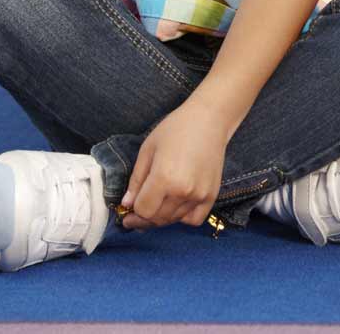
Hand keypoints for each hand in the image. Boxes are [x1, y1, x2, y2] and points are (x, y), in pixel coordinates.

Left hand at [119, 99, 229, 229]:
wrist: (210, 120)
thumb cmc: (175, 129)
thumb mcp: (147, 150)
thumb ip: (136, 180)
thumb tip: (127, 204)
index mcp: (164, 178)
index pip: (143, 210)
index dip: (132, 212)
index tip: (127, 209)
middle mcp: (183, 191)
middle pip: (157, 219)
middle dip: (143, 218)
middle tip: (136, 212)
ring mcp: (199, 195)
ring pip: (173, 220)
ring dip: (161, 217)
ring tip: (155, 205)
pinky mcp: (212, 195)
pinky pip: (194, 219)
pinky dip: (182, 217)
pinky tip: (176, 206)